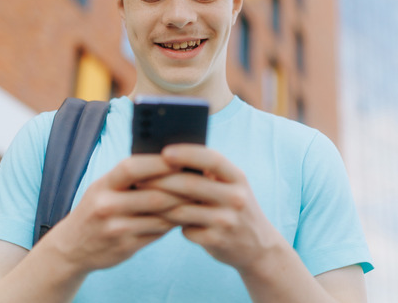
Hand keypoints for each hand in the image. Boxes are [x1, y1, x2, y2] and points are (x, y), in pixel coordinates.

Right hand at [39, 155, 186, 274]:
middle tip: (203, 182)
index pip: (133, 168)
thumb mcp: (104, 188)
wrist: (71, 248)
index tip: (183, 158)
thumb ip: (131, 178)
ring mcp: (116, 229)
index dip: (159, 162)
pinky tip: (185, 216)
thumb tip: (172, 161)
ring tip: (200, 198)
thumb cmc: (97, 208)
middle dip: (181, 189)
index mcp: (103, 185)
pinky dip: (173, 224)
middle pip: (154, 195)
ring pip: (160, 217)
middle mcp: (106, 206)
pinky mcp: (125, 247)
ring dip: (182, 208)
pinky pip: (157, 233)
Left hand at [142, 144, 284, 271]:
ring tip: (143, 199)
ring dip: (159, 205)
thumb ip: (208, 174)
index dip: (187, 153)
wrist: (258, 247)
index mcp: (238, 178)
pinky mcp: (218, 241)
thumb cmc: (234, 208)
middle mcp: (236, 198)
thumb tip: (168, 157)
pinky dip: (174, 225)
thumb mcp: (231, 187)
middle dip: (161, 180)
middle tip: (139, 178)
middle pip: (191, 184)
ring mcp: (227, 221)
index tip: (164, 151)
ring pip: (182, 210)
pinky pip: (185, 230)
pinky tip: (167, 222)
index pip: (212, 159)